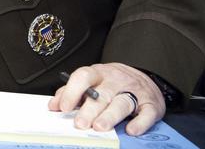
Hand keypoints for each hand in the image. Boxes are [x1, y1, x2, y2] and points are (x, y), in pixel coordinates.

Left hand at [49, 63, 164, 135]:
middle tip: (80, 124)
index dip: (72, 91)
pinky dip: (140, 123)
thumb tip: (53, 105)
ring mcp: (134, 91)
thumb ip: (71, 92)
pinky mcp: (151, 104)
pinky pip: (147, 113)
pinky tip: (131, 130)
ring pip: (122, 103)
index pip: (83, 77)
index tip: (64, 107)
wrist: (146, 77)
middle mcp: (115, 81)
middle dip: (90, 110)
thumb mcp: (92, 81)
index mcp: (98, 74)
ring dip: (110, 116)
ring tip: (100, 127)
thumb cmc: (112, 83)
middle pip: (101, 95)